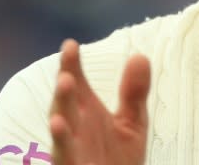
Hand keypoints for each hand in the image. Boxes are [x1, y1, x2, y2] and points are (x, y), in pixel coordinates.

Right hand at [50, 39, 150, 164]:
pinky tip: (64, 136)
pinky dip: (64, 150)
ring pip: (61, 137)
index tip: (70, 45)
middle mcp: (74, 129)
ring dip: (59, 123)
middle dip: (64, 93)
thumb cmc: (118, 158)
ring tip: (59, 113)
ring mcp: (72, 152)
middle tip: (66, 76)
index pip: (76, 84)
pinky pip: (65, 161)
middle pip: (65, 107)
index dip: (71, 65)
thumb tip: (140, 56)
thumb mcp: (132, 122)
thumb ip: (134, 92)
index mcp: (85, 112)